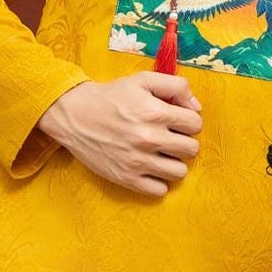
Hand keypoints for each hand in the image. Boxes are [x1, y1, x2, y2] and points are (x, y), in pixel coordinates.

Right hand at [40, 74, 202, 197]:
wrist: (74, 114)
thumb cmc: (111, 96)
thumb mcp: (142, 80)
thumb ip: (175, 86)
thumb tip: (197, 107)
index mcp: (155, 112)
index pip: (195, 124)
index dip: (188, 121)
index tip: (176, 121)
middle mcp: (148, 138)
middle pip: (192, 150)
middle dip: (183, 142)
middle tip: (169, 138)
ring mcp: (137, 161)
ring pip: (180, 173)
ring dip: (173, 163)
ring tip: (160, 154)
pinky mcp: (126, 178)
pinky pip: (159, 191)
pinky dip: (157, 181)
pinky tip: (149, 168)